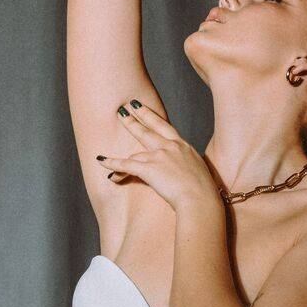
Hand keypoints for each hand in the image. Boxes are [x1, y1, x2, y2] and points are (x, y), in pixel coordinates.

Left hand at [98, 101, 219, 212]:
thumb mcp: (199, 171)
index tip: (140, 107)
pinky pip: (126, 165)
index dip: (150, 116)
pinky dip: (112, 164)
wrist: (200, 200)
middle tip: (121, 109)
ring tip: (104, 157)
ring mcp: (159, 156)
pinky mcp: (149, 169)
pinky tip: (102, 161)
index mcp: (184, 147)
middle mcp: (171, 147)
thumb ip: (188, 166)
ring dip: (118, 156)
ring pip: (134, 152)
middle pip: (147, 129)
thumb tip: (185, 171)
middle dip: (132, 119)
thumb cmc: (204, 192)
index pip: (164, 126)